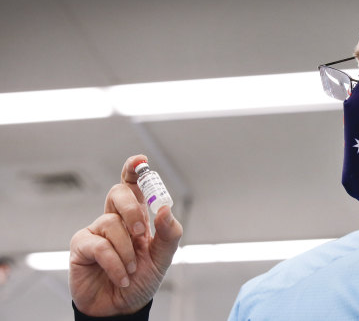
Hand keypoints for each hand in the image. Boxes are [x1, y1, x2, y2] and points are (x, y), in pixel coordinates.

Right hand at [69, 155, 182, 315]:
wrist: (122, 307)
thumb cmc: (141, 279)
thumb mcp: (162, 257)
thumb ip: (169, 233)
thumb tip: (164, 209)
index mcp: (137, 216)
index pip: (134, 186)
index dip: (134, 169)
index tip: (141, 160)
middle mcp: (116, 219)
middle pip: (118, 192)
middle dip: (132, 209)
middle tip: (141, 233)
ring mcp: (97, 231)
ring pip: (112, 224)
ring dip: (127, 251)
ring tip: (132, 269)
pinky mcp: (81, 246)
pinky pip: (99, 245)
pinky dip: (115, 263)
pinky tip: (122, 277)